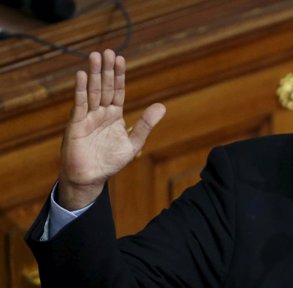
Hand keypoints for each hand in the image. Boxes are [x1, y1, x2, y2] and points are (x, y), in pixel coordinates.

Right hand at [58, 49, 165, 209]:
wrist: (90, 178)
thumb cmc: (111, 162)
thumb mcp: (133, 143)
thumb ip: (146, 125)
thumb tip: (162, 106)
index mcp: (115, 116)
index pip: (118, 91)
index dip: (119, 76)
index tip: (120, 59)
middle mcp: (100, 113)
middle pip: (104, 87)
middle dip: (106, 70)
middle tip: (108, 51)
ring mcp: (87, 117)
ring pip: (92, 92)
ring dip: (93, 74)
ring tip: (94, 56)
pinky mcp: (76, 124)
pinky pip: (79, 104)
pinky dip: (80, 90)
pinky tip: (82, 76)